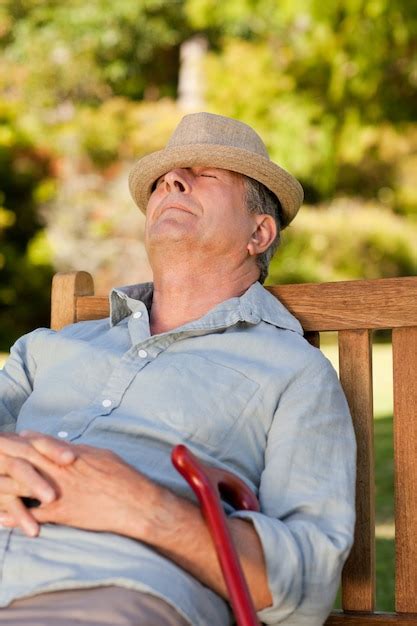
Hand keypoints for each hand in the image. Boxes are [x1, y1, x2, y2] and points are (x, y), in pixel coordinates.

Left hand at [0, 432, 159, 537]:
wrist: (134, 502)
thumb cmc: (121, 475)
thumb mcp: (99, 454)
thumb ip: (75, 449)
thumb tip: (59, 443)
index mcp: (68, 454)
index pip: (36, 442)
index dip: (17, 440)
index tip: (6, 439)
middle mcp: (59, 470)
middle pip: (23, 459)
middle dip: (4, 454)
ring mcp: (58, 492)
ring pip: (21, 485)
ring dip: (2, 483)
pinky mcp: (61, 513)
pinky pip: (32, 515)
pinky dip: (14, 516)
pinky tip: (1, 517)